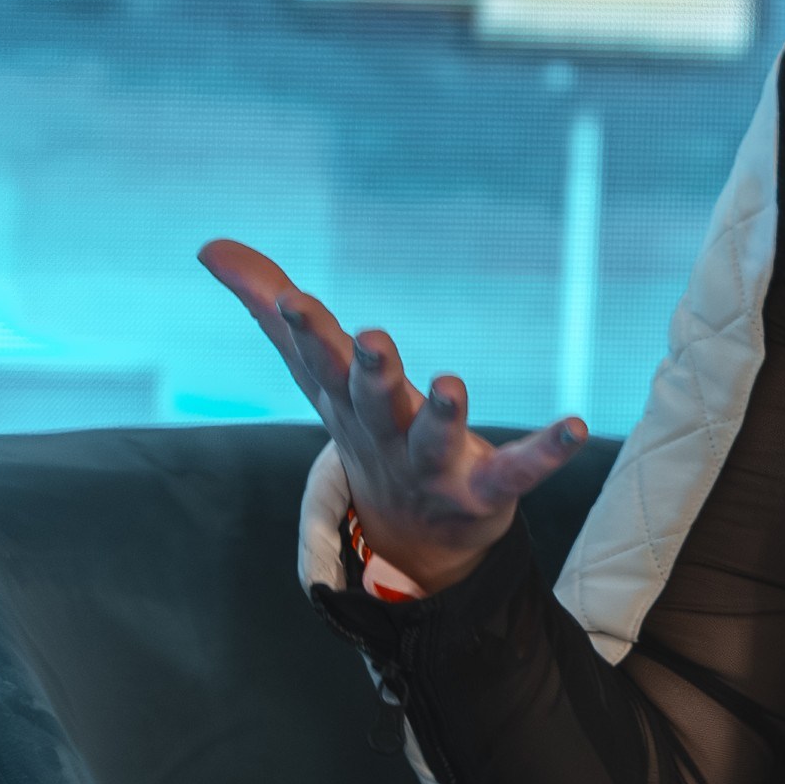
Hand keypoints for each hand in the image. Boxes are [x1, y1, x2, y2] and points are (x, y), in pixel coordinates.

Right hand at [196, 238, 588, 590]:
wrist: (412, 537)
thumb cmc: (367, 432)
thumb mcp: (320, 373)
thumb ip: (271, 309)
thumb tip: (209, 246)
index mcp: (350, 402)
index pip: (321, 363)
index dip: (307, 332)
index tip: (292, 298)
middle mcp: (387, 433)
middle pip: (375, 400)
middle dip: (372, 371)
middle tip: (372, 339)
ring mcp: (435, 466)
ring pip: (435, 438)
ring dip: (442, 412)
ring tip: (450, 382)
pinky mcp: (485, 490)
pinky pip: (519, 471)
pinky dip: (546, 451)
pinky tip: (576, 427)